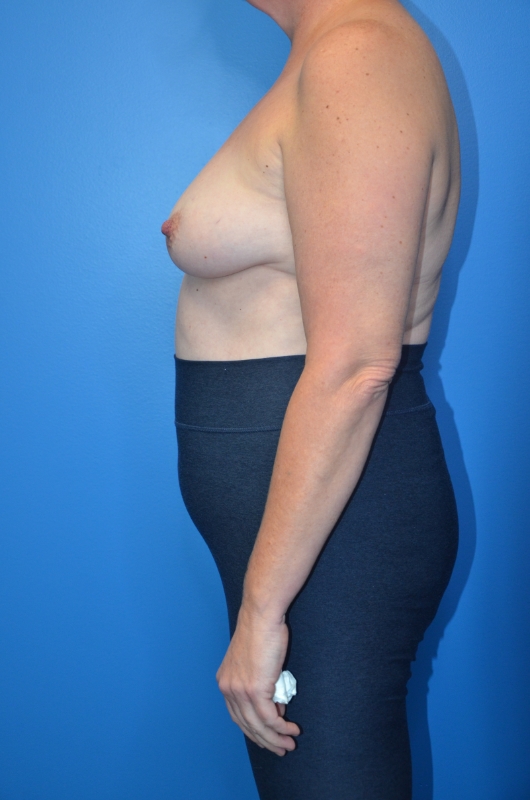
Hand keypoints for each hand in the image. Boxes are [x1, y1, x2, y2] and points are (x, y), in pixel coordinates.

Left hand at [216, 604, 300, 755]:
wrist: (261, 616)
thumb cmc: (261, 632)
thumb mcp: (254, 662)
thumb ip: (259, 683)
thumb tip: (274, 705)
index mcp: (225, 682)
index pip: (237, 716)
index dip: (253, 730)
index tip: (268, 737)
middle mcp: (228, 689)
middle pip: (246, 725)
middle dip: (265, 741)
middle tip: (280, 749)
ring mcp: (240, 691)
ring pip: (258, 726)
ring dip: (276, 739)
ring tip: (290, 745)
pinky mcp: (255, 690)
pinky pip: (269, 718)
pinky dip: (281, 728)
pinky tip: (291, 730)